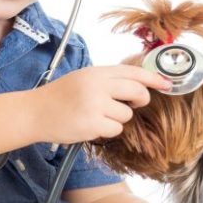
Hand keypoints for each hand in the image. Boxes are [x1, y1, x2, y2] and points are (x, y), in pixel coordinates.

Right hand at [33, 65, 171, 144]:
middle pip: (138, 92)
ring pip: (126, 115)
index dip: (154, 79)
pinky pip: (115, 130)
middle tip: (130, 104)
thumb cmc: (61, 96)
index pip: (133, 72)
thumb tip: (139, 84)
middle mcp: (97, 86)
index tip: (167, 84)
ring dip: (116, 119)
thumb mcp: (84, 78)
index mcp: (97, 72)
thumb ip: (109, 80)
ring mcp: (95, 105)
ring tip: (96, 115)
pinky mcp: (92, 125)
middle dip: (140, 101)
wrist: (35, 112)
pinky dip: (106, 130)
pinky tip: (90, 125)